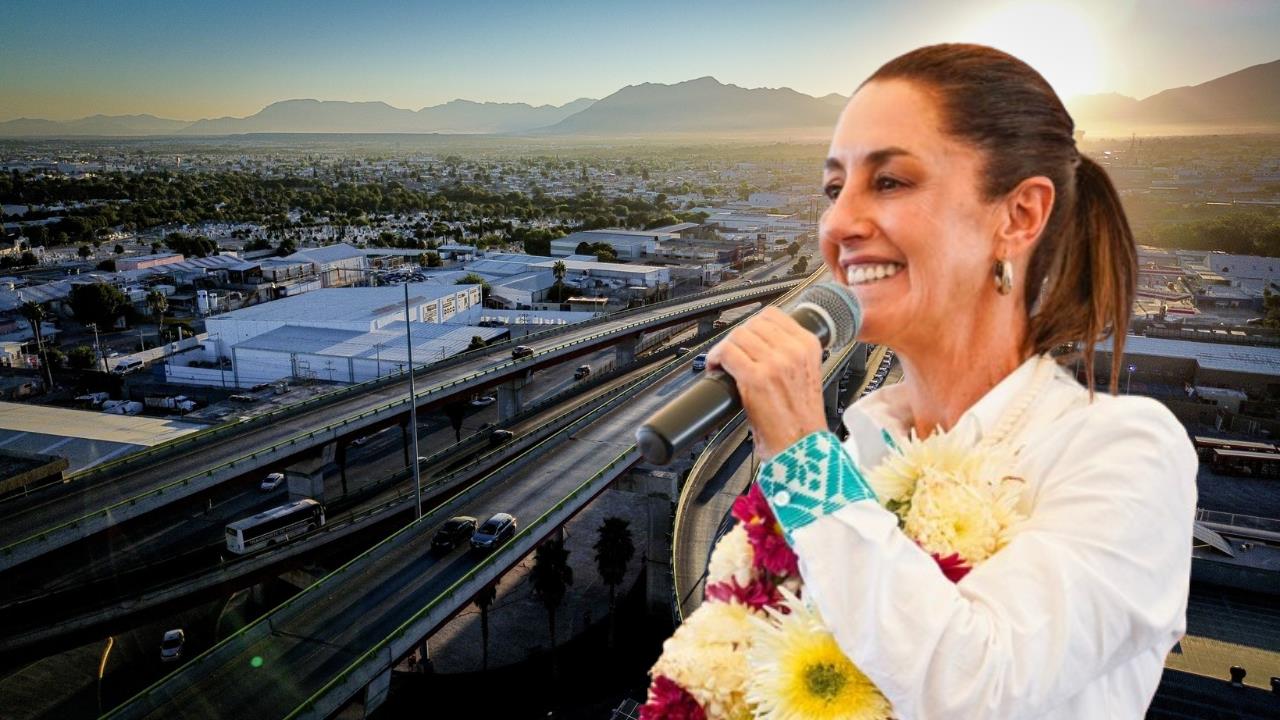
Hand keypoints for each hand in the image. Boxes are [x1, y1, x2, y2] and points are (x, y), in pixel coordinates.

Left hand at [704, 307, 827, 458]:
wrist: (802, 446)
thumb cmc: (801, 418)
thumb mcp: (806, 373)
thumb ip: (790, 353)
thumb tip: (760, 342)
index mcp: (808, 345)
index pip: (772, 315)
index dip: (752, 325)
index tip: (746, 337)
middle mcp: (793, 350)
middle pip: (752, 324)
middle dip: (737, 338)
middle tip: (732, 353)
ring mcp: (775, 363)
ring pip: (737, 336)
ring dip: (725, 347)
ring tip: (723, 362)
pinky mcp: (756, 378)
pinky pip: (727, 353)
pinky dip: (715, 358)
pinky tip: (716, 368)